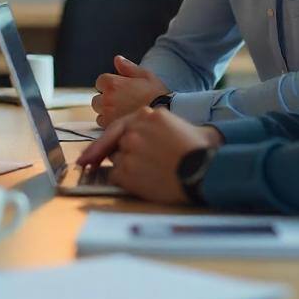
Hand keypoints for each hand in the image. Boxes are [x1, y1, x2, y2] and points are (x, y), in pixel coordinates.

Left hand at [77, 107, 221, 204]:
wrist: (206, 171)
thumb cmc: (203, 151)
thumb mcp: (187, 126)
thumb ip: (168, 124)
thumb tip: (173, 130)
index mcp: (148, 114)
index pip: (119, 126)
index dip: (106, 140)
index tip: (92, 151)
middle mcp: (134, 130)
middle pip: (117, 144)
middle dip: (125, 155)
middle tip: (134, 168)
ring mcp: (128, 150)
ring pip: (116, 161)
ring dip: (127, 169)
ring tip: (151, 175)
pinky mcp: (126, 171)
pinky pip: (116, 177)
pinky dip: (126, 182)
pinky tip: (145, 184)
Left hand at [91, 56, 167, 126]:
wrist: (166, 112)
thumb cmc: (156, 93)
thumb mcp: (145, 75)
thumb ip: (129, 67)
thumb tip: (117, 59)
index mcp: (113, 84)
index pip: (100, 81)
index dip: (109, 85)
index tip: (119, 89)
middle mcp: (107, 98)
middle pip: (97, 98)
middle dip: (106, 99)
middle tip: (121, 102)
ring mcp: (108, 113)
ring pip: (99, 112)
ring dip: (106, 112)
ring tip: (122, 112)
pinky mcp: (112, 126)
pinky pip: (103, 124)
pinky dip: (110, 122)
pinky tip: (123, 120)